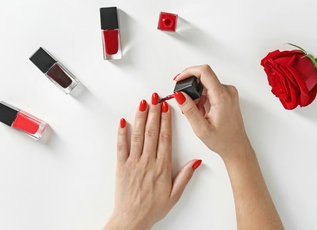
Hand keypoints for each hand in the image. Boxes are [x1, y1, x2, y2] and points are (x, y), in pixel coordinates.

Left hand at [104, 93, 201, 229]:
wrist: (132, 219)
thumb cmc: (153, 208)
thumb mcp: (175, 195)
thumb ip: (185, 176)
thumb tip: (195, 162)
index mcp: (162, 168)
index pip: (165, 138)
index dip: (166, 120)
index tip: (167, 107)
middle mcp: (147, 162)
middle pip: (152, 132)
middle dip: (154, 112)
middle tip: (156, 98)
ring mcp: (133, 163)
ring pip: (138, 135)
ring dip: (140, 118)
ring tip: (143, 103)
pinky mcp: (121, 166)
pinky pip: (121, 146)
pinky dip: (121, 133)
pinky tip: (123, 122)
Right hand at [173, 65, 249, 160]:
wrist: (236, 147)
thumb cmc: (223, 140)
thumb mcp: (201, 128)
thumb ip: (189, 109)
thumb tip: (179, 94)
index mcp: (222, 97)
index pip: (204, 72)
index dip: (188, 72)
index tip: (179, 79)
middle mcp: (228, 91)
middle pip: (204, 77)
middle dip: (191, 87)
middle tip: (186, 103)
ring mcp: (229, 92)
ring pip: (206, 84)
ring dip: (196, 94)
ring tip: (196, 112)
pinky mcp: (228, 95)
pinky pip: (211, 89)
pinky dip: (202, 97)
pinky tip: (202, 111)